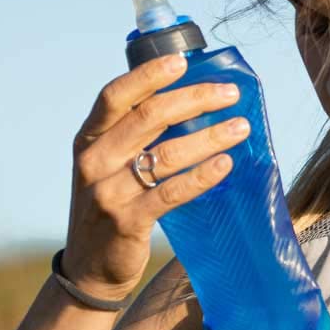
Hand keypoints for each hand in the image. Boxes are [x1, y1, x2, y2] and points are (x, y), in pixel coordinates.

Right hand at [63, 52, 249, 299]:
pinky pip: (171, 192)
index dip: (148, 75)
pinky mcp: (127, 221)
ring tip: (240, 127)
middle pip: (148, 118)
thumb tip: (189, 100)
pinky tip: (225, 165)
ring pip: (166, 153)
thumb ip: (134, 136)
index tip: (182, 61)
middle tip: (230, 94)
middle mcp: (94, 161)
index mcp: (88, 139)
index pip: (116, 95)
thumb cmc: (110, 206)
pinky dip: (201, 176)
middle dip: (194, 99)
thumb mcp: (108, 166)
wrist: (90, 268)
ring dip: (209, 137)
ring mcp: (108, 192)